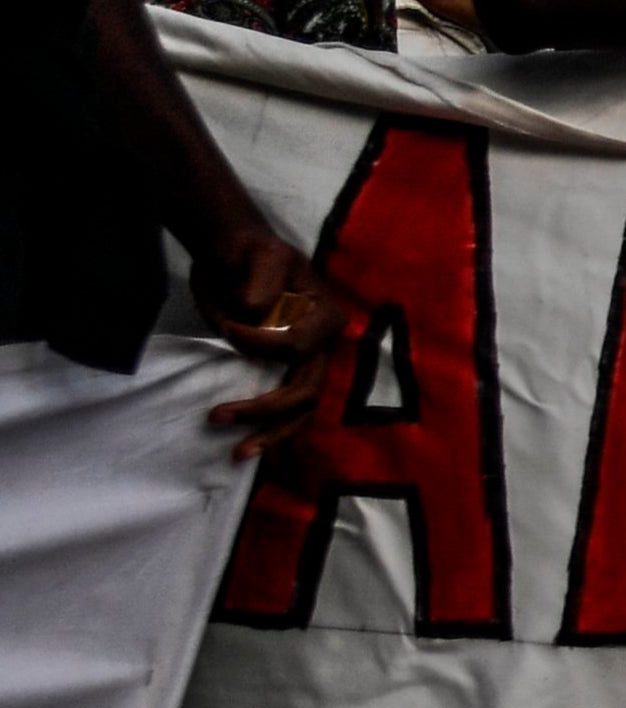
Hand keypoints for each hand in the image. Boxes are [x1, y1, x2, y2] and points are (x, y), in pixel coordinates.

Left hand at [189, 228, 349, 455]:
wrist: (238, 258)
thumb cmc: (250, 254)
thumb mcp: (258, 254)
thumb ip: (261, 277)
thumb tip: (255, 311)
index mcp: (325, 316)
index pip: (296, 346)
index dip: (256, 342)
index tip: (225, 325)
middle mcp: (324, 345)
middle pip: (306, 391)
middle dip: (265, 410)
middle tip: (218, 416)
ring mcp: (308, 363)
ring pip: (302, 410)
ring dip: (271, 433)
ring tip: (237, 453)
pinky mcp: (287, 372)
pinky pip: (287, 409)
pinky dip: (269, 430)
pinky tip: (244, 446)